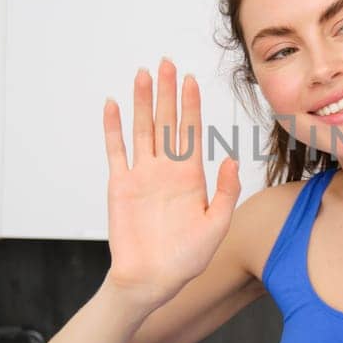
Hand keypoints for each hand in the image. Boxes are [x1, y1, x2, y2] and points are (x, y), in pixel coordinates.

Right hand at [101, 57, 240, 303]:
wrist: (152, 280)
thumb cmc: (186, 259)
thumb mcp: (216, 226)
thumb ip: (224, 192)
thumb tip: (230, 159)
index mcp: (191, 177)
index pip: (191, 132)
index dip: (191, 105)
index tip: (191, 80)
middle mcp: (166, 170)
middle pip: (166, 122)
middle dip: (167, 92)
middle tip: (167, 63)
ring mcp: (142, 175)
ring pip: (142, 129)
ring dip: (142, 102)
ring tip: (143, 74)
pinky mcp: (120, 185)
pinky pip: (116, 150)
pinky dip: (113, 128)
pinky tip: (113, 105)